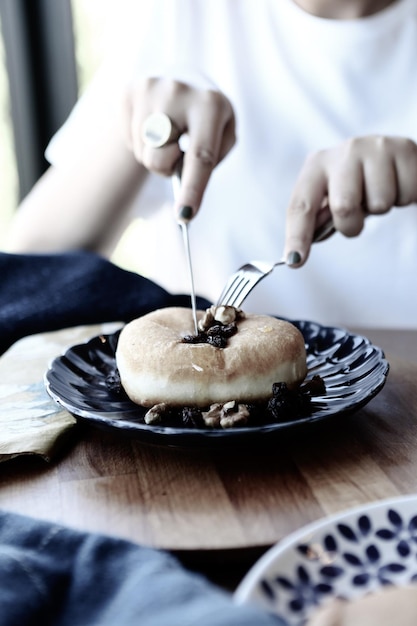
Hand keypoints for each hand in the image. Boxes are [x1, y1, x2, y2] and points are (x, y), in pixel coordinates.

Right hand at [122, 77, 235, 219]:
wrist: (182, 76)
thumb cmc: (207, 116)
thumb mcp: (224, 131)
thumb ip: (213, 159)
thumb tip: (186, 189)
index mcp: (210, 105)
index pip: (200, 156)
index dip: (192, 189)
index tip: (185, 215)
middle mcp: (178, 93)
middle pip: (160, 160)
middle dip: (167, 167)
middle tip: (177, 150)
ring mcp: (149, 90)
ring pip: (143, 154)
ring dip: (155, 153)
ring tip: (167, 133)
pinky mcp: (129, 92)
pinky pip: (130, 140)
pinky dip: (142, 141)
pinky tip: (152, 124)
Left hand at [284, 135, 416, 265]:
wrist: (392, 156)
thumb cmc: (357, 183)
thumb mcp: (333, 197)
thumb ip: (319, 220)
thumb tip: (300, 251)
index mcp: (317, 165)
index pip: (301, 205)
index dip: (298, 235)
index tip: (296, 260)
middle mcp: (344, 152)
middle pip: (344, 207)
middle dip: (352, 224)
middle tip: (359, 216)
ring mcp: (375, 148)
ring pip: (380, 204)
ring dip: (381, 208)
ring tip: (380, 193)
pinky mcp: (404, 148)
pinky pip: (406, 194)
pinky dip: (404, 198)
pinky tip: (396, 184)